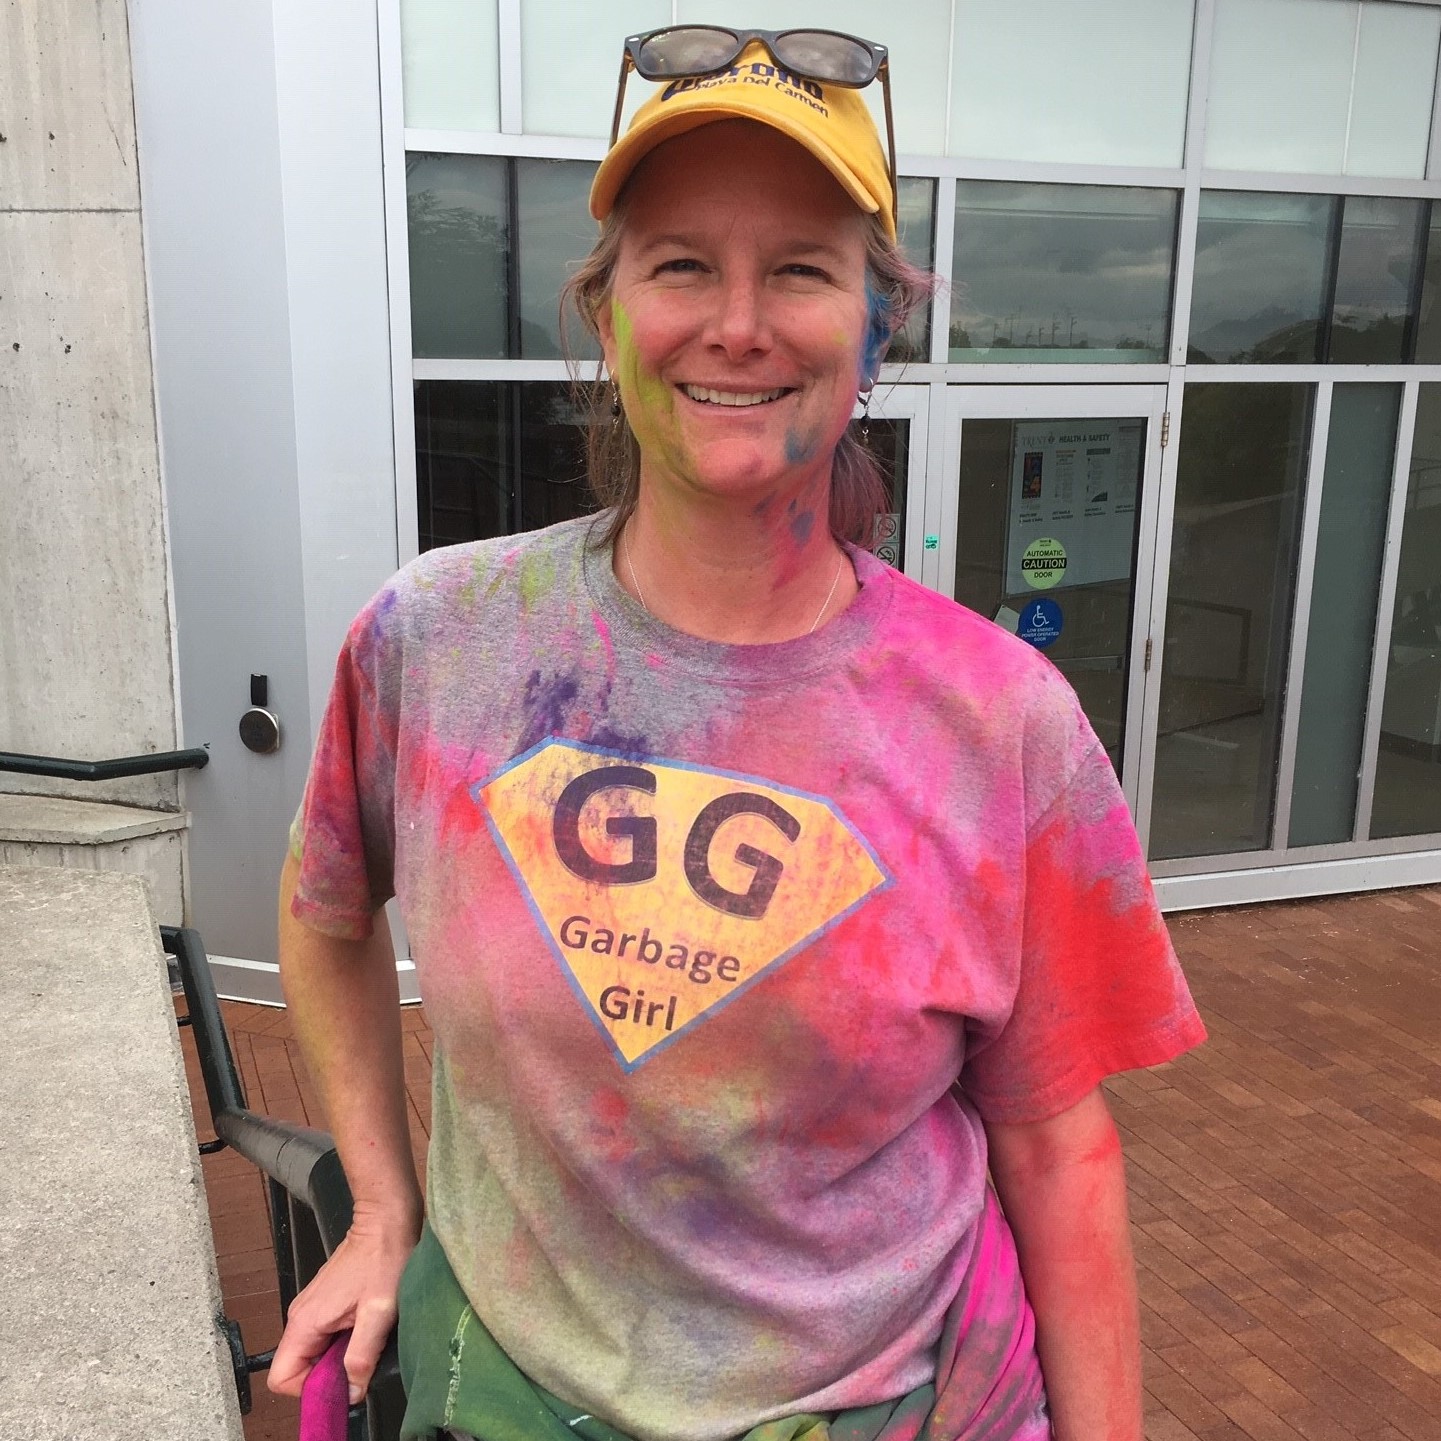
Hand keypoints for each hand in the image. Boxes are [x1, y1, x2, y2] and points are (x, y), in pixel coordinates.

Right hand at [267, 1208, 419, 1403]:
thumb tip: (352, 1393)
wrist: (386, 1220)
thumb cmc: (383, 1257)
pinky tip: (368, 1326)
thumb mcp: (378, 1312)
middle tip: (362, 1362)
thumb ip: (361, 1356)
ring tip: (368, 1339)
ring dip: (340, 1358)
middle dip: (329, 1376)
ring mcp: (312, 1310)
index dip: (310, 1390)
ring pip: (315, 1355)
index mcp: (305, 1321)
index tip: (342, 1384)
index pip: (281, 1378)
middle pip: (299, 1369)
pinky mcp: (326, 1304)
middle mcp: (301, 1317)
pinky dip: (345, 1342)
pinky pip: (327, 1338)